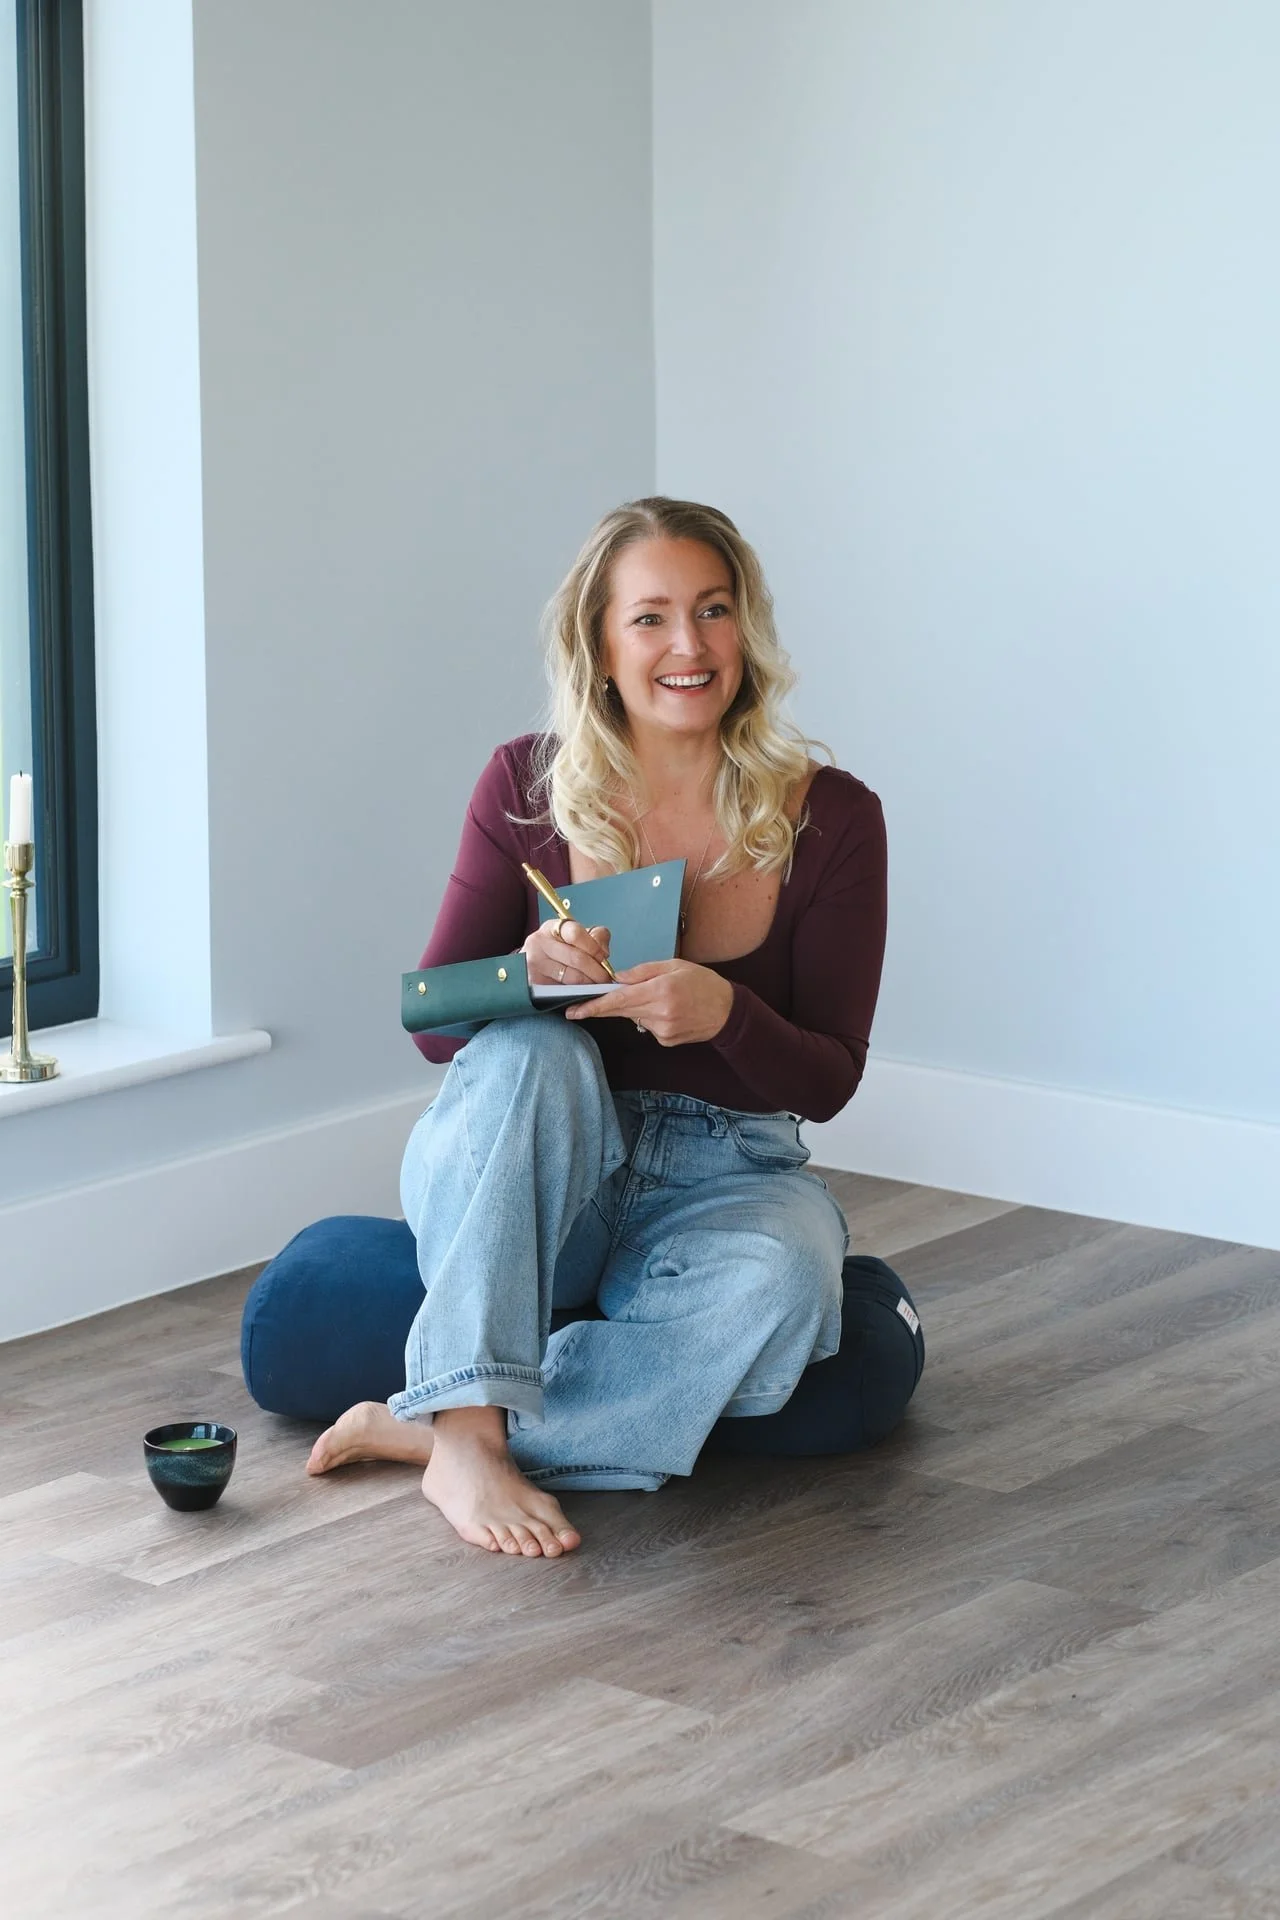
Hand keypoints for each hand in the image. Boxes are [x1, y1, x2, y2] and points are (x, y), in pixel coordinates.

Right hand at [522, 918, 611, 987]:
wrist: (536, 963)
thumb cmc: (561, 949)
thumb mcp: (578, 937)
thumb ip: (597, 937)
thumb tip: (604, 953)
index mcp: (553, 928)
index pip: (576, 934)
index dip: (594, 947)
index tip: (603, 957)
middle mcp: (539, 942)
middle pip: (576, 958)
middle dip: (596, 971)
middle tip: (606, 979)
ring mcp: (535, 963)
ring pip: (571, 977)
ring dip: (589, 984)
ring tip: (596, 985)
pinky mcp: (535, 982)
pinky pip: (563, 990)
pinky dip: (577, 993)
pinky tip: (582, 991)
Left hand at [565, 959, 733, 1045]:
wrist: (728, 1011)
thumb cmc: (702, 982)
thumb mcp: (674, 966)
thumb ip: (643, 972)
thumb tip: (618, 978)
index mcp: (660, 991)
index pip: (618, 1000)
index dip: (594, 1006)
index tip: (574, 1010)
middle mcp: (659, 1013)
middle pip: (620, 1011)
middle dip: (601, 1008)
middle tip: (580, 1007)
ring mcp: (663, 1030)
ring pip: (635, 1018)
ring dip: (636, 1008)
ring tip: (661, 998)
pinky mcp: (666, 1041)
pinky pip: (648, 1027)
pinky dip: (651, 1018)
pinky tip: (669, 1012)